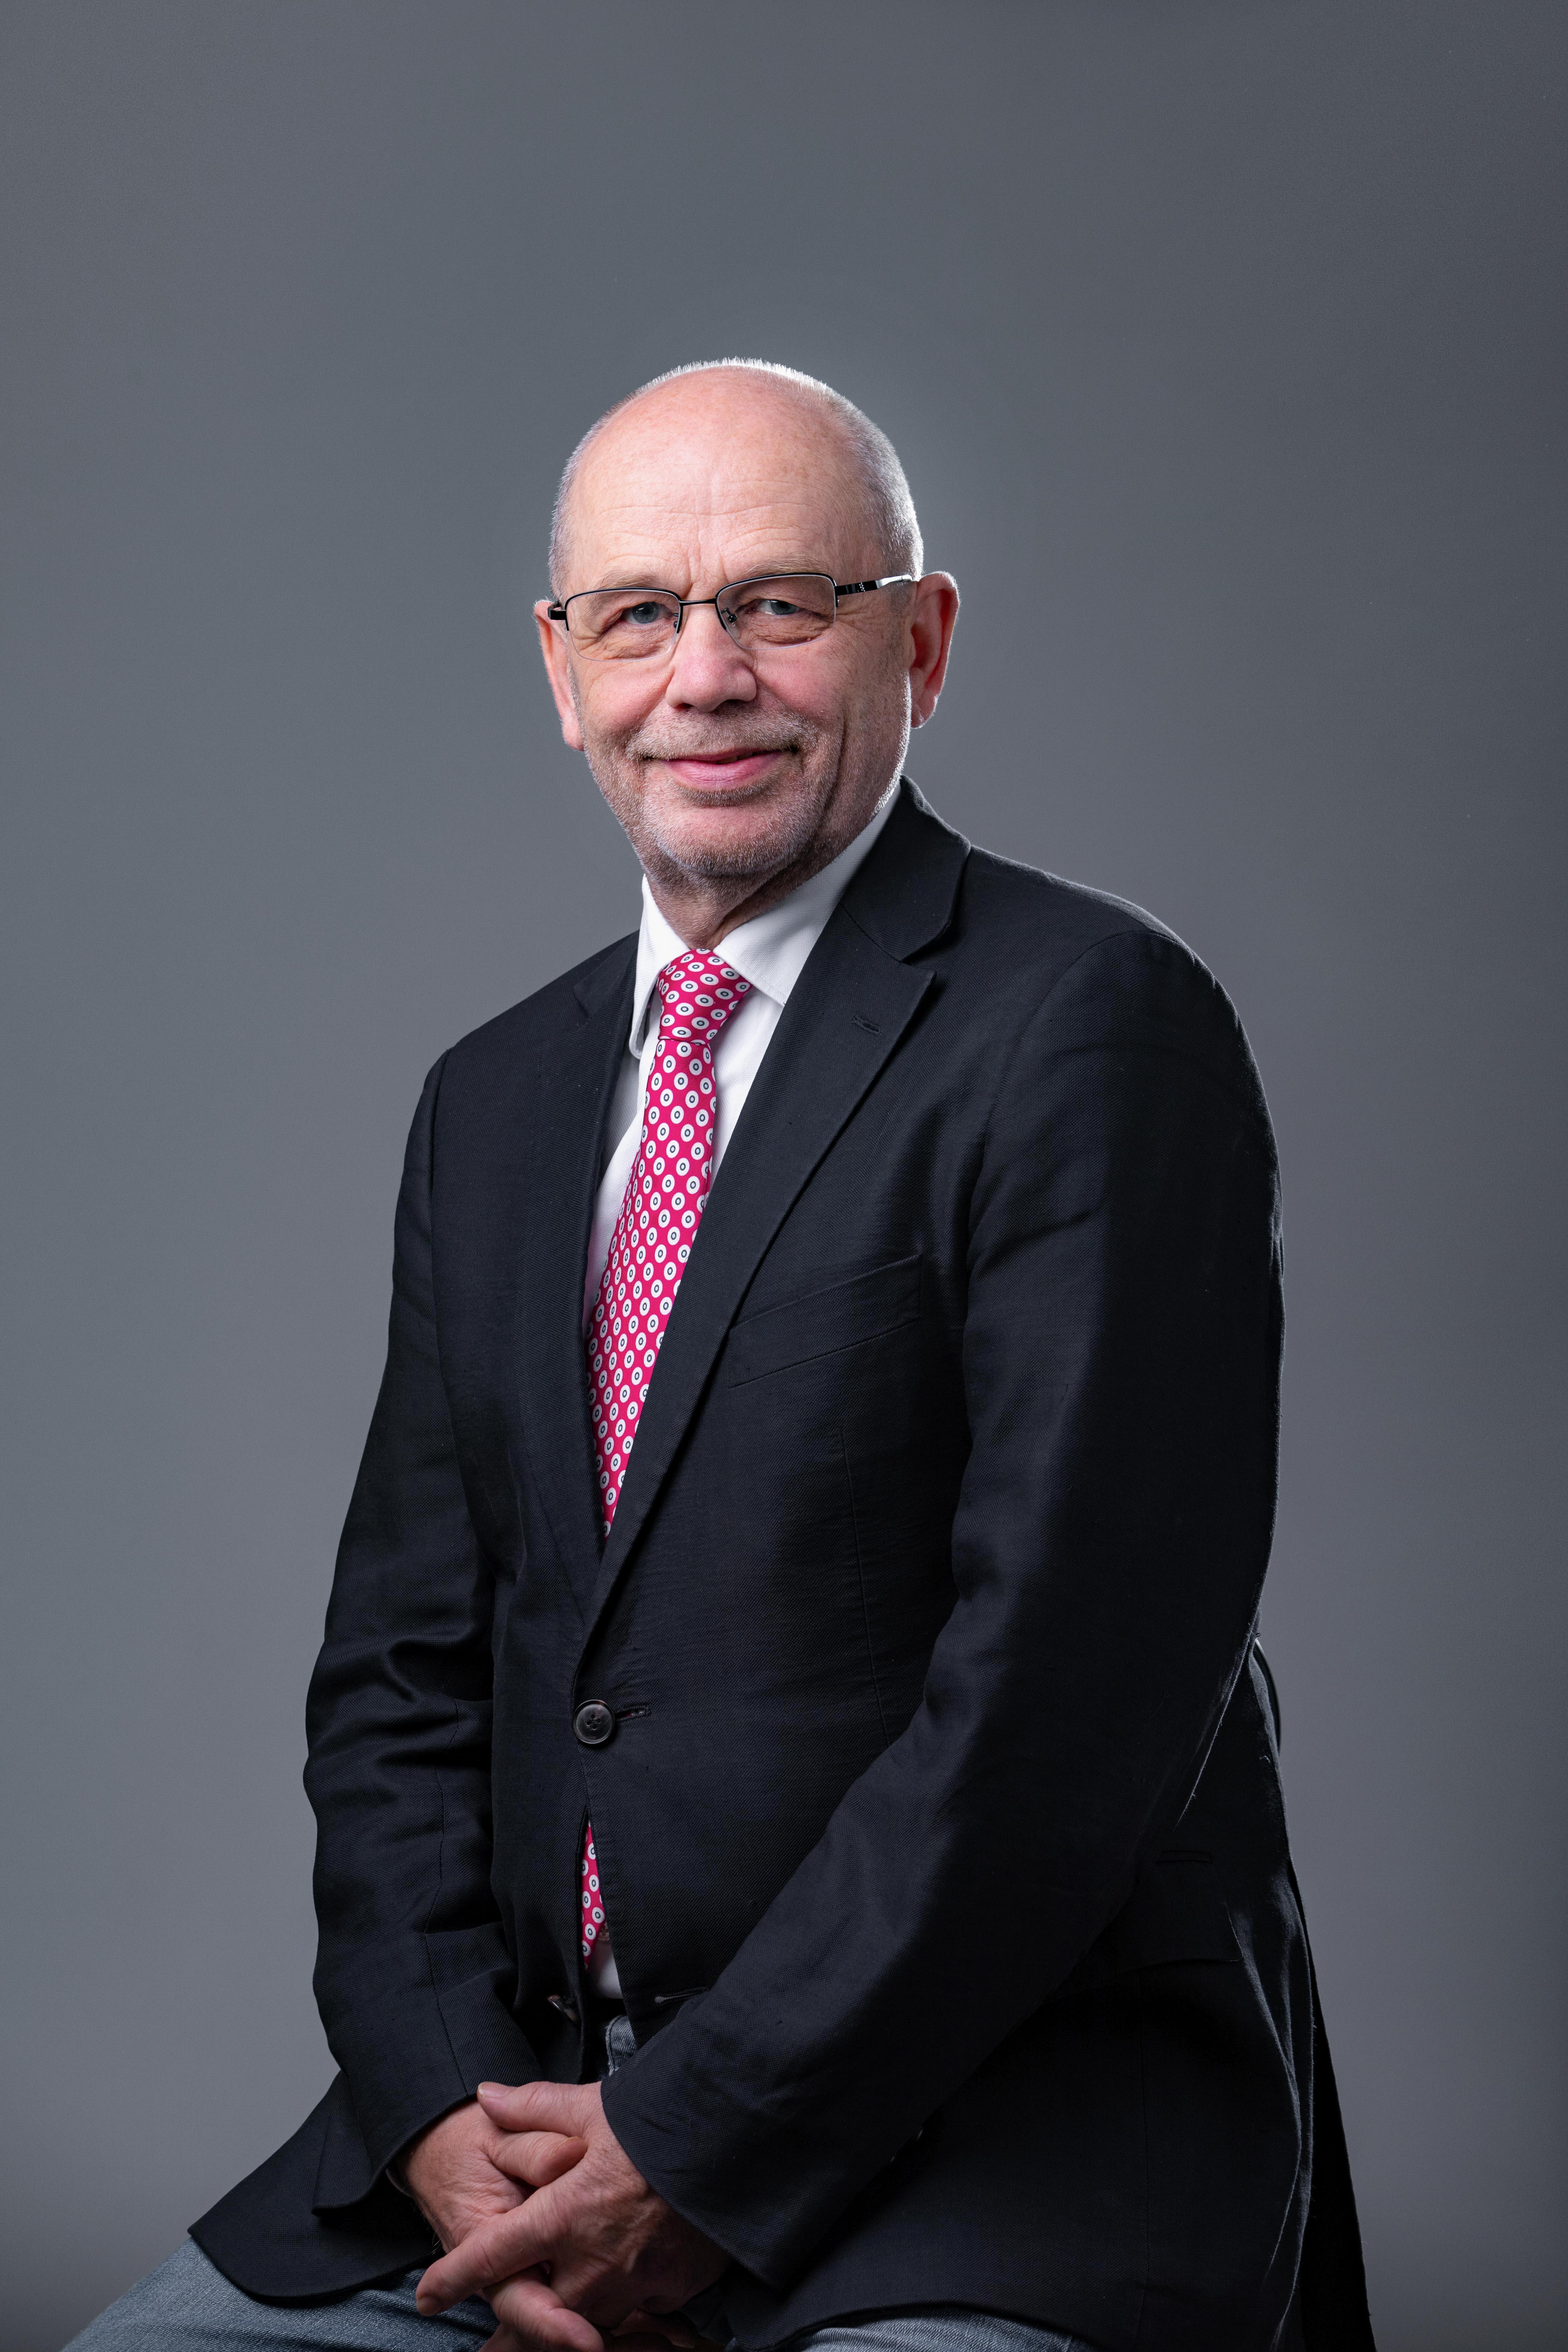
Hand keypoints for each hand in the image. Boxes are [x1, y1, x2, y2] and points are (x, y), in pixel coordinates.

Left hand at [415, 2079, 727, 2351]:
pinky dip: (622, 2307)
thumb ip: (533, 2107)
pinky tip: (619, 2294)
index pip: (492, 2255)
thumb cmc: (660, 2121)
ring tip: (554, 2326)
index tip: (427, 2297)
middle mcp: (591, 2261)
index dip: (453, 2278)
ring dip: (566, 2320)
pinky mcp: (672, 2290)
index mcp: (563, 2215)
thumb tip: (486, 2096)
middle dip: (515, 2328)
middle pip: (538, 2311)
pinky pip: (636, 2311)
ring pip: (584, 2318)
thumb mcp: (592, 2105)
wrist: (736, 2139)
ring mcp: (633, 2282)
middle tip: (490, 2347)